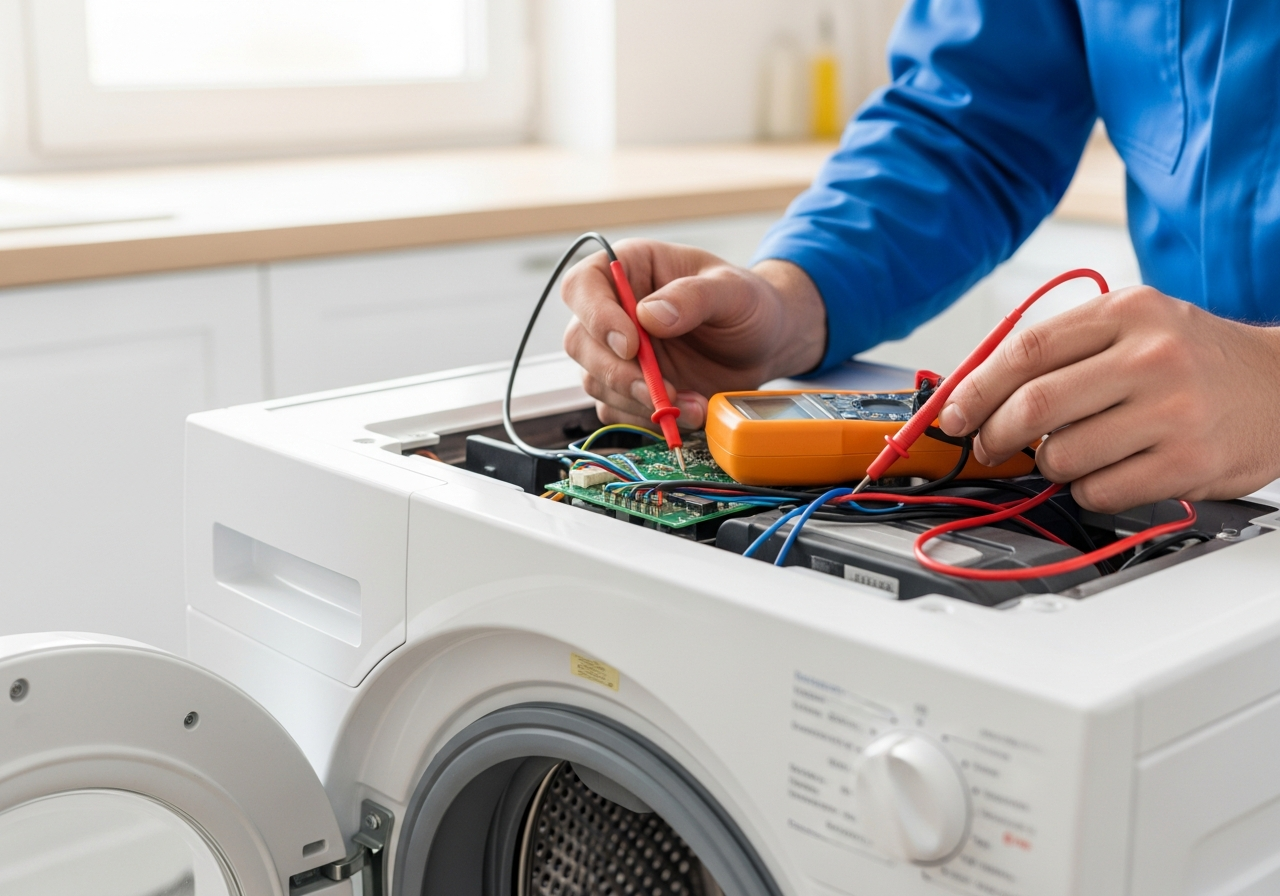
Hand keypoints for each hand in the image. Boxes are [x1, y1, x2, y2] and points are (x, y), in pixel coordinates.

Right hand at [562, 239, 825, 428]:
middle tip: (657, 391)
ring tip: (691, 404)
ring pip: (594, 381)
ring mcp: (618, 353)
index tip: (631, 345)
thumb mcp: (734, 291)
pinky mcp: (629, 388)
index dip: (596, 317)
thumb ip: (693, 297)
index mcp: (630, 269)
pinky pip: (615, 410)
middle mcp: (614, 310)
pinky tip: (687, 412)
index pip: (583, 286)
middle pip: (580, 342)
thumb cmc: (748, 304)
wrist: (765, 345)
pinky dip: (646, 420)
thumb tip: (649, 315)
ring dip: (637, 401)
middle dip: (616, 373)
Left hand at [938, 286, 1279, 511]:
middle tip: (988, 444)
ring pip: (1061, 456)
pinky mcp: (1186, 464)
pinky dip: (1086, 490)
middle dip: (994, 434)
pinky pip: (1098, 491)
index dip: (974, 388)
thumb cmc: (1194, 359)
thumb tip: (974, 389)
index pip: (1025, 351)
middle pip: (1033, 405)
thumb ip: (1060, 348)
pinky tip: (1107, 470)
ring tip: (1070, 452)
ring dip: (1048, 465)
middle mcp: (1151, 357)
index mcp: (1128, 312)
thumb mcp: (1133, 325)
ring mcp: (1171, 412)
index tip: (952, 413)